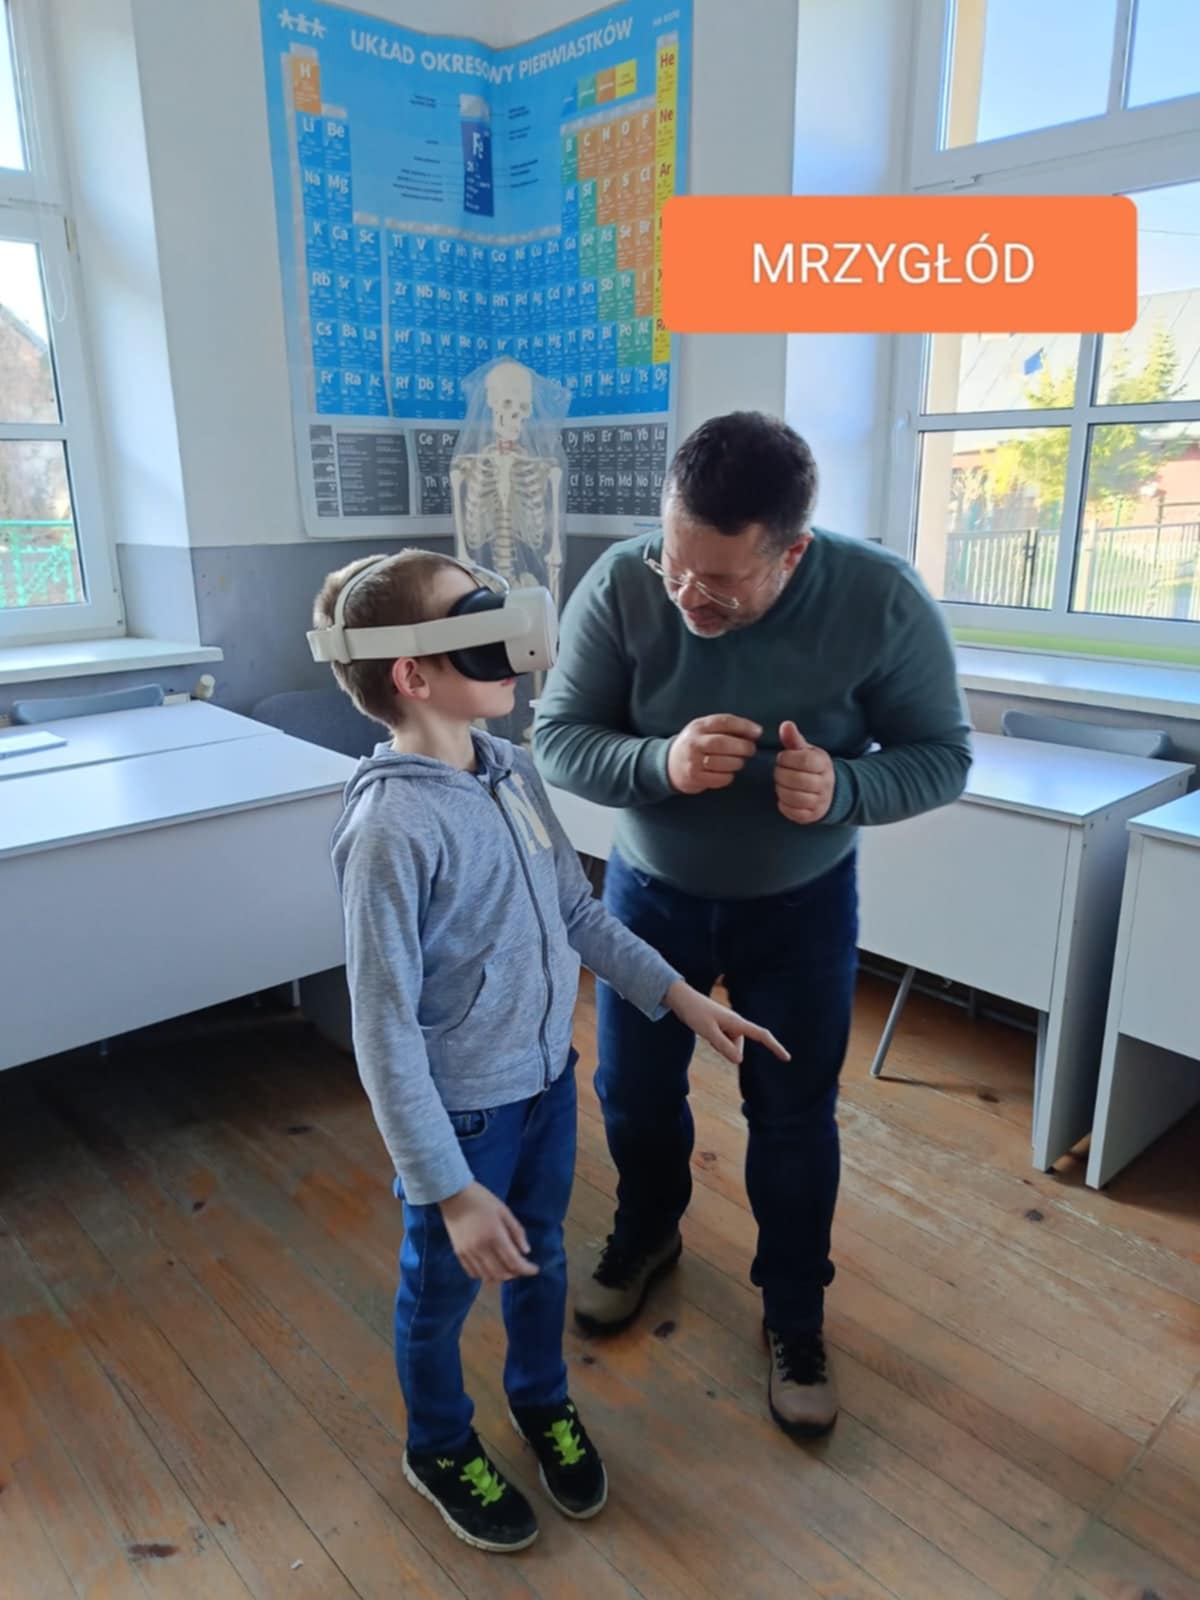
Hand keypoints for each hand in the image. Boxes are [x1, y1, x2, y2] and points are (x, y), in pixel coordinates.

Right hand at [439, 1182, 538, 1282]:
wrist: (454, 1196)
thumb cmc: (482, 1200)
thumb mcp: (504, 1211)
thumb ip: (516, 1231)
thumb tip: (526, 1251)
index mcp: (494, 1236)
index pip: (513, 1261)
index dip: (526, 1269)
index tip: (535, 1269)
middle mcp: (481, 1248)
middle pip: (501, 1273)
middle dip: (515, 1274)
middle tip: (522, 1267)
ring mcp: (468, 1253)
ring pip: (487, 1276)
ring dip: (501, 1277)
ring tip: (508, 1269)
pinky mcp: (459, 1254)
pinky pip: (473, 1273)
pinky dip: (485, 1275)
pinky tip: (491, 1269)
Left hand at [665, 981, 790, 1066]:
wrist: (682, 999)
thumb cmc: (695, 1013)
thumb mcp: (708, 1032)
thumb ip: (723, 1046)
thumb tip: (739, 1060)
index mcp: (737, 1022)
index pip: (761, 1035)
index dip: (774, 1047)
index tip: (786, 1058)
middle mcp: (736, 1023)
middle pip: (739, 1046)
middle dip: (727, 1049)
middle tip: (709, 1034)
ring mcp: (729, 1025)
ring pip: (730, 1046)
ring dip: (720, 1045)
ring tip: (706, 1029)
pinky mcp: (721, 1027)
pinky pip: (723, 1042)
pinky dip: (716, 1042)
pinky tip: (705, 1030)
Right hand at [667, 714, 761, 795]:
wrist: (669, 764)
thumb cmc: (695, 745)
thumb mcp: (703, 730)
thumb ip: (725, 728)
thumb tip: (755, 732)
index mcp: (698, 726)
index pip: (723, 722)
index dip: (744, 726)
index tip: (758, 732)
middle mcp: (694, 743)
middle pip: (723, 743)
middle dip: (743, 747)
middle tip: (751, 750)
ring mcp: (692, 761)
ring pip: (722, 762)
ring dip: (738, 762)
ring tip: (740, 761)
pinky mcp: (694, 778)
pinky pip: (719, 778)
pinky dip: (729, 776)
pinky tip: (729, 772)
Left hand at [774, 721, 834, 823]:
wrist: (830, 791)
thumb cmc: (812, 767)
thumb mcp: (806, 751)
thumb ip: (794, 739)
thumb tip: (786, 725)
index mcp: (823, 764)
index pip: (804, 760)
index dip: (787, 759)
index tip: (782, 758)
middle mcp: (825, 783)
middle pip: (796, 780)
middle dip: (781, 775)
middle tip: (780, 771)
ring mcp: (820, 801)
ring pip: (793, 797)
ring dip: (781, 790)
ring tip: (781, 784)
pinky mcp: (812, 815)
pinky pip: (793, 812)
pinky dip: (784, 804)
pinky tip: (785, 796)